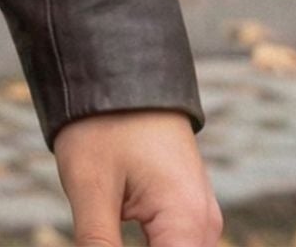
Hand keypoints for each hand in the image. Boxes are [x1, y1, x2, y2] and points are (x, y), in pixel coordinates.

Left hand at [53, 109, 221, 246]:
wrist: (119, 66)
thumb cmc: (103, 123)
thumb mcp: (91, 188)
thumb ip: (99, 246)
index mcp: (188, 223)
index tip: (103, 245)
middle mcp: (204, 225)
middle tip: (100, 236)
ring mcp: (198, 217)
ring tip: (104, 232)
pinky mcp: (185, 210)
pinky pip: (174, 246)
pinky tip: (112, 238)